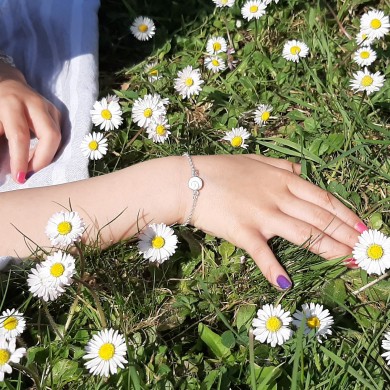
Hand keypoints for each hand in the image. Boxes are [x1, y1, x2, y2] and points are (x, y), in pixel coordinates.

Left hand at [0, 63, 60, 182]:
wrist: (6, 84)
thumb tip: (3, 172)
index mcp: (12, 104)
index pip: (20, 136)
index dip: (20, 160)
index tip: (19, 177)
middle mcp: (35, 103)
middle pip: (51, 136)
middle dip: (43, 159)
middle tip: (29, 172)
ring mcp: (49, 108)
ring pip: (58, 139)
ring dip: (45, 156)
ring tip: (29, 163)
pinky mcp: (57, 114)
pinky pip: (58, 138)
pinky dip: (48, 150)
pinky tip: (35, 154)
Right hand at [184, 154, 363, 288]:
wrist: (190, 180)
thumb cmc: (222, 170)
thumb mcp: (256, 161)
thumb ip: (281, 167)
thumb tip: (301, 173)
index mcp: (283, 180)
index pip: (323, 199)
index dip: (345, 214)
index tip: (361, 227)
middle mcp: (279, 198)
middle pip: (319, 218)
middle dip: (344, 235)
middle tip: (361, 249)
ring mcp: (262, 216)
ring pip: (302, 234)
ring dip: (327, 249)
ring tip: (345, 261)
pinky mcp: (243, 232)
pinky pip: (263, 253)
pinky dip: (274, 270)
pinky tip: (286, 284)